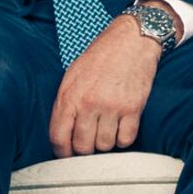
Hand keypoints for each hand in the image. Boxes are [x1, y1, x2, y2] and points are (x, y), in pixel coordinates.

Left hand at [49, 19, 162, 156]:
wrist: (131, 40)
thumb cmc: (101, 57)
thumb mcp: (72, 76)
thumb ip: (65, 104)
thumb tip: (63, 134)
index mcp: (70, 95)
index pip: (59, 137)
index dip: (62, 152)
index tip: (68, 153)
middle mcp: (89, 103)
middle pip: (83, 147)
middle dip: (85, 148)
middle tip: (90, 139)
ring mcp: (112, 106)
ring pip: (105, 146)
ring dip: (105, 142)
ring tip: (106, 128)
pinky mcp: (133, 108)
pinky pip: (126, 139)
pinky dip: (123, 138)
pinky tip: (120, 127)